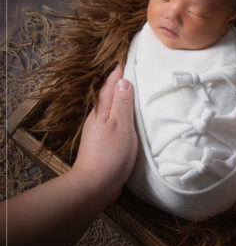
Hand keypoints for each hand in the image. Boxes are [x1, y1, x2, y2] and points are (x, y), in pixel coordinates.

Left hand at [73, 64, 137, 204]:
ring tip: (130, 92)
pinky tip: (127, 118)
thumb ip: (122, 103)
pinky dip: (120, 114)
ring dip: (119, 98)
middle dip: (117, 83)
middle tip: (129, 72)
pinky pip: (113, 121)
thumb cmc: (110, 154)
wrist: (95, 184)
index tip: (125, 61)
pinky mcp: (103, 142)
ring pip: (109, 108)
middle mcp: (97, 118)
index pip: (110, 85)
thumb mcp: (121, 125)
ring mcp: (99, 131)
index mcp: (101, 111)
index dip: (117, 73)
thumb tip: (123, 81)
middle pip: (107, 95)